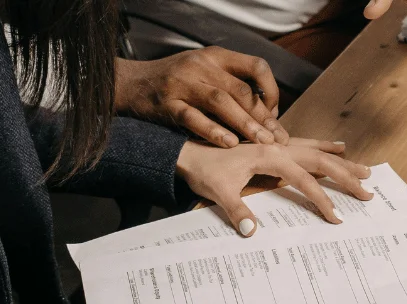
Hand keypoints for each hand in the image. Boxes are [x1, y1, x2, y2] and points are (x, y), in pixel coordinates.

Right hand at [115, 49, 289, 147]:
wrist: (130, 84)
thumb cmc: (174, 82)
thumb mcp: (203, 71)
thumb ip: (231, 85)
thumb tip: (265, 112)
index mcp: (215, 56)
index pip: (256, 67)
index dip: (271, 91)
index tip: (274, 114)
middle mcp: (200, 66)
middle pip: (240, 90)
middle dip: (262, 117)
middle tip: (276, 139)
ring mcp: (183, 84)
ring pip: (220, 102)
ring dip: (244, 124)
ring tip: (261, 143)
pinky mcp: (167, 105)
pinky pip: (193, 118)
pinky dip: (212, 131)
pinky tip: (229, 144)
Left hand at [176, 139, 372, 235]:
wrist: (188, 152)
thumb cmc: (203, 170)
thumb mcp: (217, 192)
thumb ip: (237, 211)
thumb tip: (251, 232)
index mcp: (269, 155)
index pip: (304, 179)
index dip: (322, 199)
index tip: (336, 218)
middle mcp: (278, 146)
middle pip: (321, 160)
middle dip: (346, 176)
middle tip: (368, 192)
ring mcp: (277, 144)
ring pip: (317, 151)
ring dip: (341, 161)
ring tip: (364, 168)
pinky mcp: (272, 146)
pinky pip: (305, 146)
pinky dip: (324, 148)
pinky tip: (336, 148)